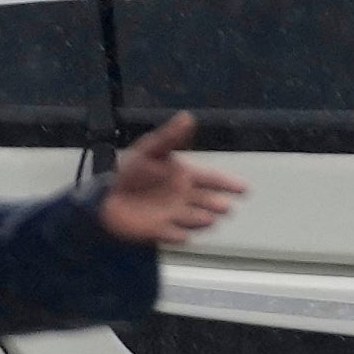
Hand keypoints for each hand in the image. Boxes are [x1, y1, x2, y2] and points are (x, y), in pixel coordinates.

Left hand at [101, 112, 244, 247]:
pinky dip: (178, 235)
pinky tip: (184, 236)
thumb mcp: (150, 150)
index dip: (228, 183)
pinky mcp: (160, 231)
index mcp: (186, 177)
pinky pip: (172, 234)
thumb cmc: (132, 173)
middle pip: (206, 201)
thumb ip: (170, 136)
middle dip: (216, 204)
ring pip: (193, 218)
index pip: (212, 179)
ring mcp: (174, 216)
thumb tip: (187, 117)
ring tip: (209, 218)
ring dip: (201, 219)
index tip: (244, 188)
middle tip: (225, 207)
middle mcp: (185, 197)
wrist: (108, 198)